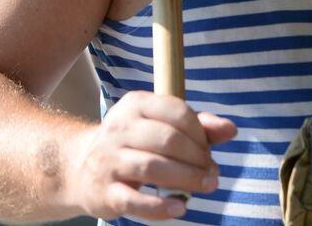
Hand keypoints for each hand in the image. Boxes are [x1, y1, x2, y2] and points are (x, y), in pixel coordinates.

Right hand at [63, 90, 237, 219]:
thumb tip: (231, 129)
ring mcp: (109, 160)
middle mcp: (119, 128)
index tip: (208, 150)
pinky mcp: (104, 192)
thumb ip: (198, 126)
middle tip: (213, 174)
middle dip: (198, 158)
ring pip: (152, 167)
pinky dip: (159, 207)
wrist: (80, 166)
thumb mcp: (161, 125)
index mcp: (135, 104)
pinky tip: (180, 207)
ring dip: (186, 178)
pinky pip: (133, 200)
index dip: (200, 133)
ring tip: (206, 186)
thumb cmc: (134, 143)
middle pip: (167, 140)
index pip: (176, 112)